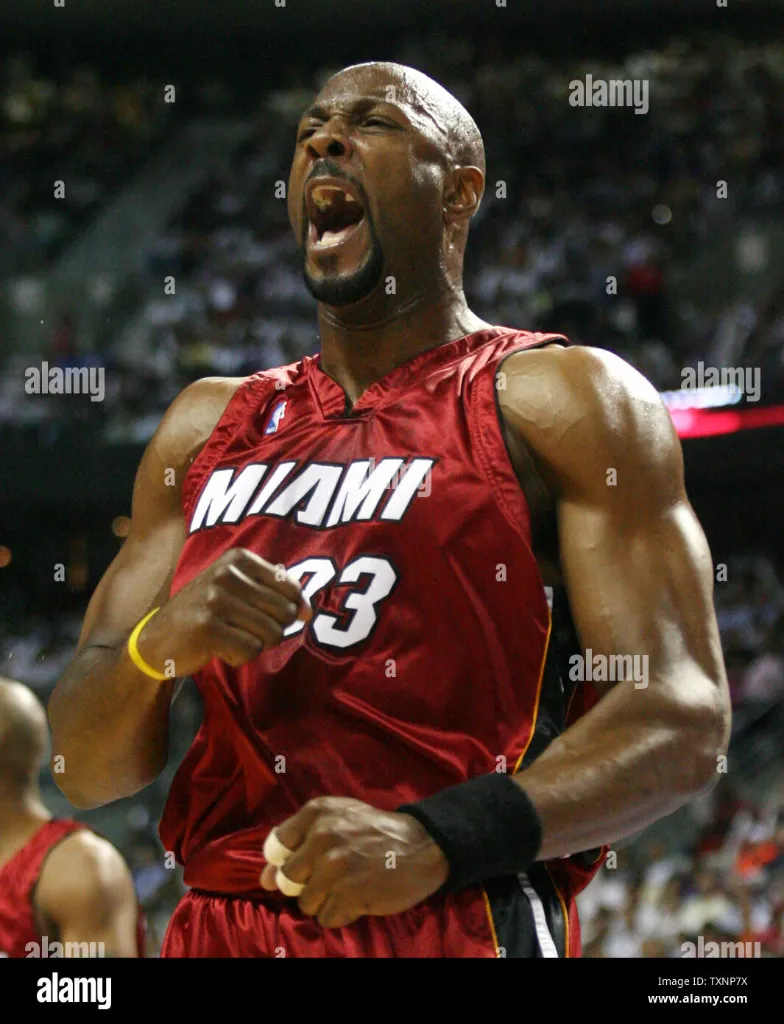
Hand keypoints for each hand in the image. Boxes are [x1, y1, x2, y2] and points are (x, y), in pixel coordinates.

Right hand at [136, 548, 311, 677]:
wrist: (157, 639)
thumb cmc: (206, 613)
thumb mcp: (237, 588)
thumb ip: (274, 592)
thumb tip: (307, 611)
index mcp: (238, 558)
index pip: (290, 586)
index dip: (293, 608)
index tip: (277, 618)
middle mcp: (227, 574)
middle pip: (284, 613)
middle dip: (272, 630)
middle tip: (245, 631)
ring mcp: (215, 600)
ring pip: (271, 634)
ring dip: (256, 645)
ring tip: (231, 638)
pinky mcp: (207, 627)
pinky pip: (251, 650)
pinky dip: (240, 657)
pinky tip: (219, 649)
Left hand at [260, 797, 449, 927]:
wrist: (422, 846)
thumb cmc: (375, 832)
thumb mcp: (339, 816)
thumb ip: (301, 838)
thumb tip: (266, 878)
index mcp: (317, 813)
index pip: (275, 847)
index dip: (284, 863)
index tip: (304, 867)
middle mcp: (323, 836)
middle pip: (287, 880)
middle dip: (306, 885)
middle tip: (331, 879)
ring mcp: (336, 866)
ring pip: (306, 902)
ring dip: (325, 901)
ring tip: (348, 886)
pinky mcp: (350, 893)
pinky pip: (327, 918)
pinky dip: (342, 914)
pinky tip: (359, 897)